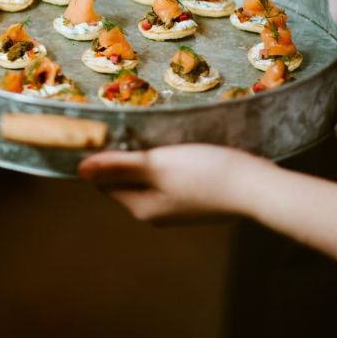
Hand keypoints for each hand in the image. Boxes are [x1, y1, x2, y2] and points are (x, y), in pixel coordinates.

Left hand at [78, 144, 261, 225]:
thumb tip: (79, 170)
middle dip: (124, 155)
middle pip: (125, 180)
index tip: (109, 130)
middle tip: (131, 124)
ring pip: (148, 178)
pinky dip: (166, 162)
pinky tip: (175, 145)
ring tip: (152, 130)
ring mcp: (176, 208)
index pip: (104, 182)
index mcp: (140, 207)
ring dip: (146, 156)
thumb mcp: (158, 165)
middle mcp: (154, 213)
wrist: (257, 187)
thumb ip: (118, 166)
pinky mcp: (194, 199)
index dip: (103, 156)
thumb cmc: (206, 173)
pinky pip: (168, 179)